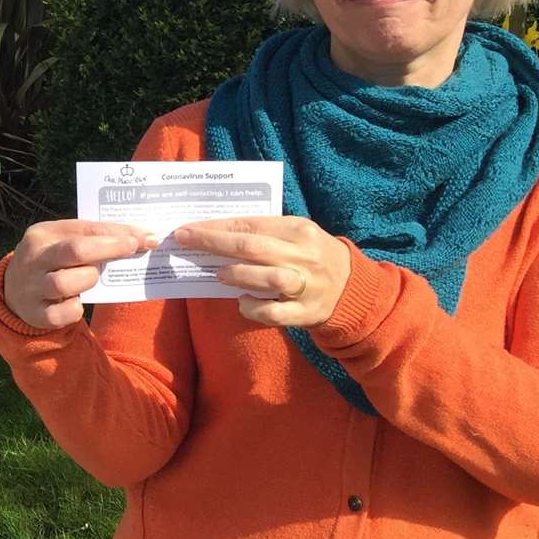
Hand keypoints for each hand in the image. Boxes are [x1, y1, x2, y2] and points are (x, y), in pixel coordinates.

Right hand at [3, 220, 159, 329]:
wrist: (16, 292)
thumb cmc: (53, 262)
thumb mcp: (63, 242)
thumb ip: (94, 238)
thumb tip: (141, 238)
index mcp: (41, 234)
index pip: (83, 229)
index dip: (116, 233)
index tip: (144, 237)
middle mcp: (33, 258)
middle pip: (75, 251)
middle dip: (110, 249)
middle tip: (134, 249)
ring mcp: (31, 287)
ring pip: (65, 283)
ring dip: (88, 280)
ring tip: (91, 278)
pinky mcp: (35, 313)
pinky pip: (62, 314)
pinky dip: (75, 310)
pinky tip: (77, 303)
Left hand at [172, 216, 350, 327]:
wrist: (353, 288)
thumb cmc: (311, 255)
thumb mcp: (295, 235)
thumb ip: (263, 233)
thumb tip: (214, 233)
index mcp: (298, 229)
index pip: (250, 225)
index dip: (215, 227)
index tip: (187, 229)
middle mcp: (303, 255)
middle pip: (252, 248)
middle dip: (213, 243)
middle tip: (184, 242)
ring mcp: (306, 285)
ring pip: (266, 279)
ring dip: (236, 275)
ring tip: (218, 274)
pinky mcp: (306, 312)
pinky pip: (274, 313)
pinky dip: (254, 309)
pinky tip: (242, 303)